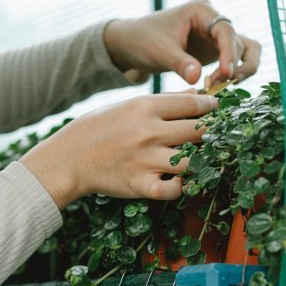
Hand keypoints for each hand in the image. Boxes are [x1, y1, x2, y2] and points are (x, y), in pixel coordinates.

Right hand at [19, 92, 217, 209]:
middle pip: (199, 131)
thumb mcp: (127, 106)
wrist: (68, 158)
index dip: (211, 108)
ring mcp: (146, 160)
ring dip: (201, 161)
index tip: (217, 111)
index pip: (192, 105)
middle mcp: (148, 132)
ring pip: (193, 162)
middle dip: (212, 133)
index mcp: (144, 108)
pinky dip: (181, 186)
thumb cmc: (97, 129)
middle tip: (216, 135)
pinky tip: (178, 180)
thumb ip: (164, 102)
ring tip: (202, 159)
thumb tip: (196, 95)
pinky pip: (174, 190)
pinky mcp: (140, 185)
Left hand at [102, 0, 261, 85]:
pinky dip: (235, 72)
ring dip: (239, 69)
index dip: (230, 53)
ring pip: (244, 50)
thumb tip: (198, 78)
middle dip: (232, 65)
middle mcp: (213, 20)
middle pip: (238, 42)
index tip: (226, 74)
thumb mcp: (158, 52)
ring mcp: (215, 35)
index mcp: (201, 11)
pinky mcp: (215, 50)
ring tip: (223, 86)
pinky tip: (222, 86)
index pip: (225, 30)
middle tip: (216, 85)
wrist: (131, 44)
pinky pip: (237, 59)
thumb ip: (179, 63)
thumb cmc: (142, 40)